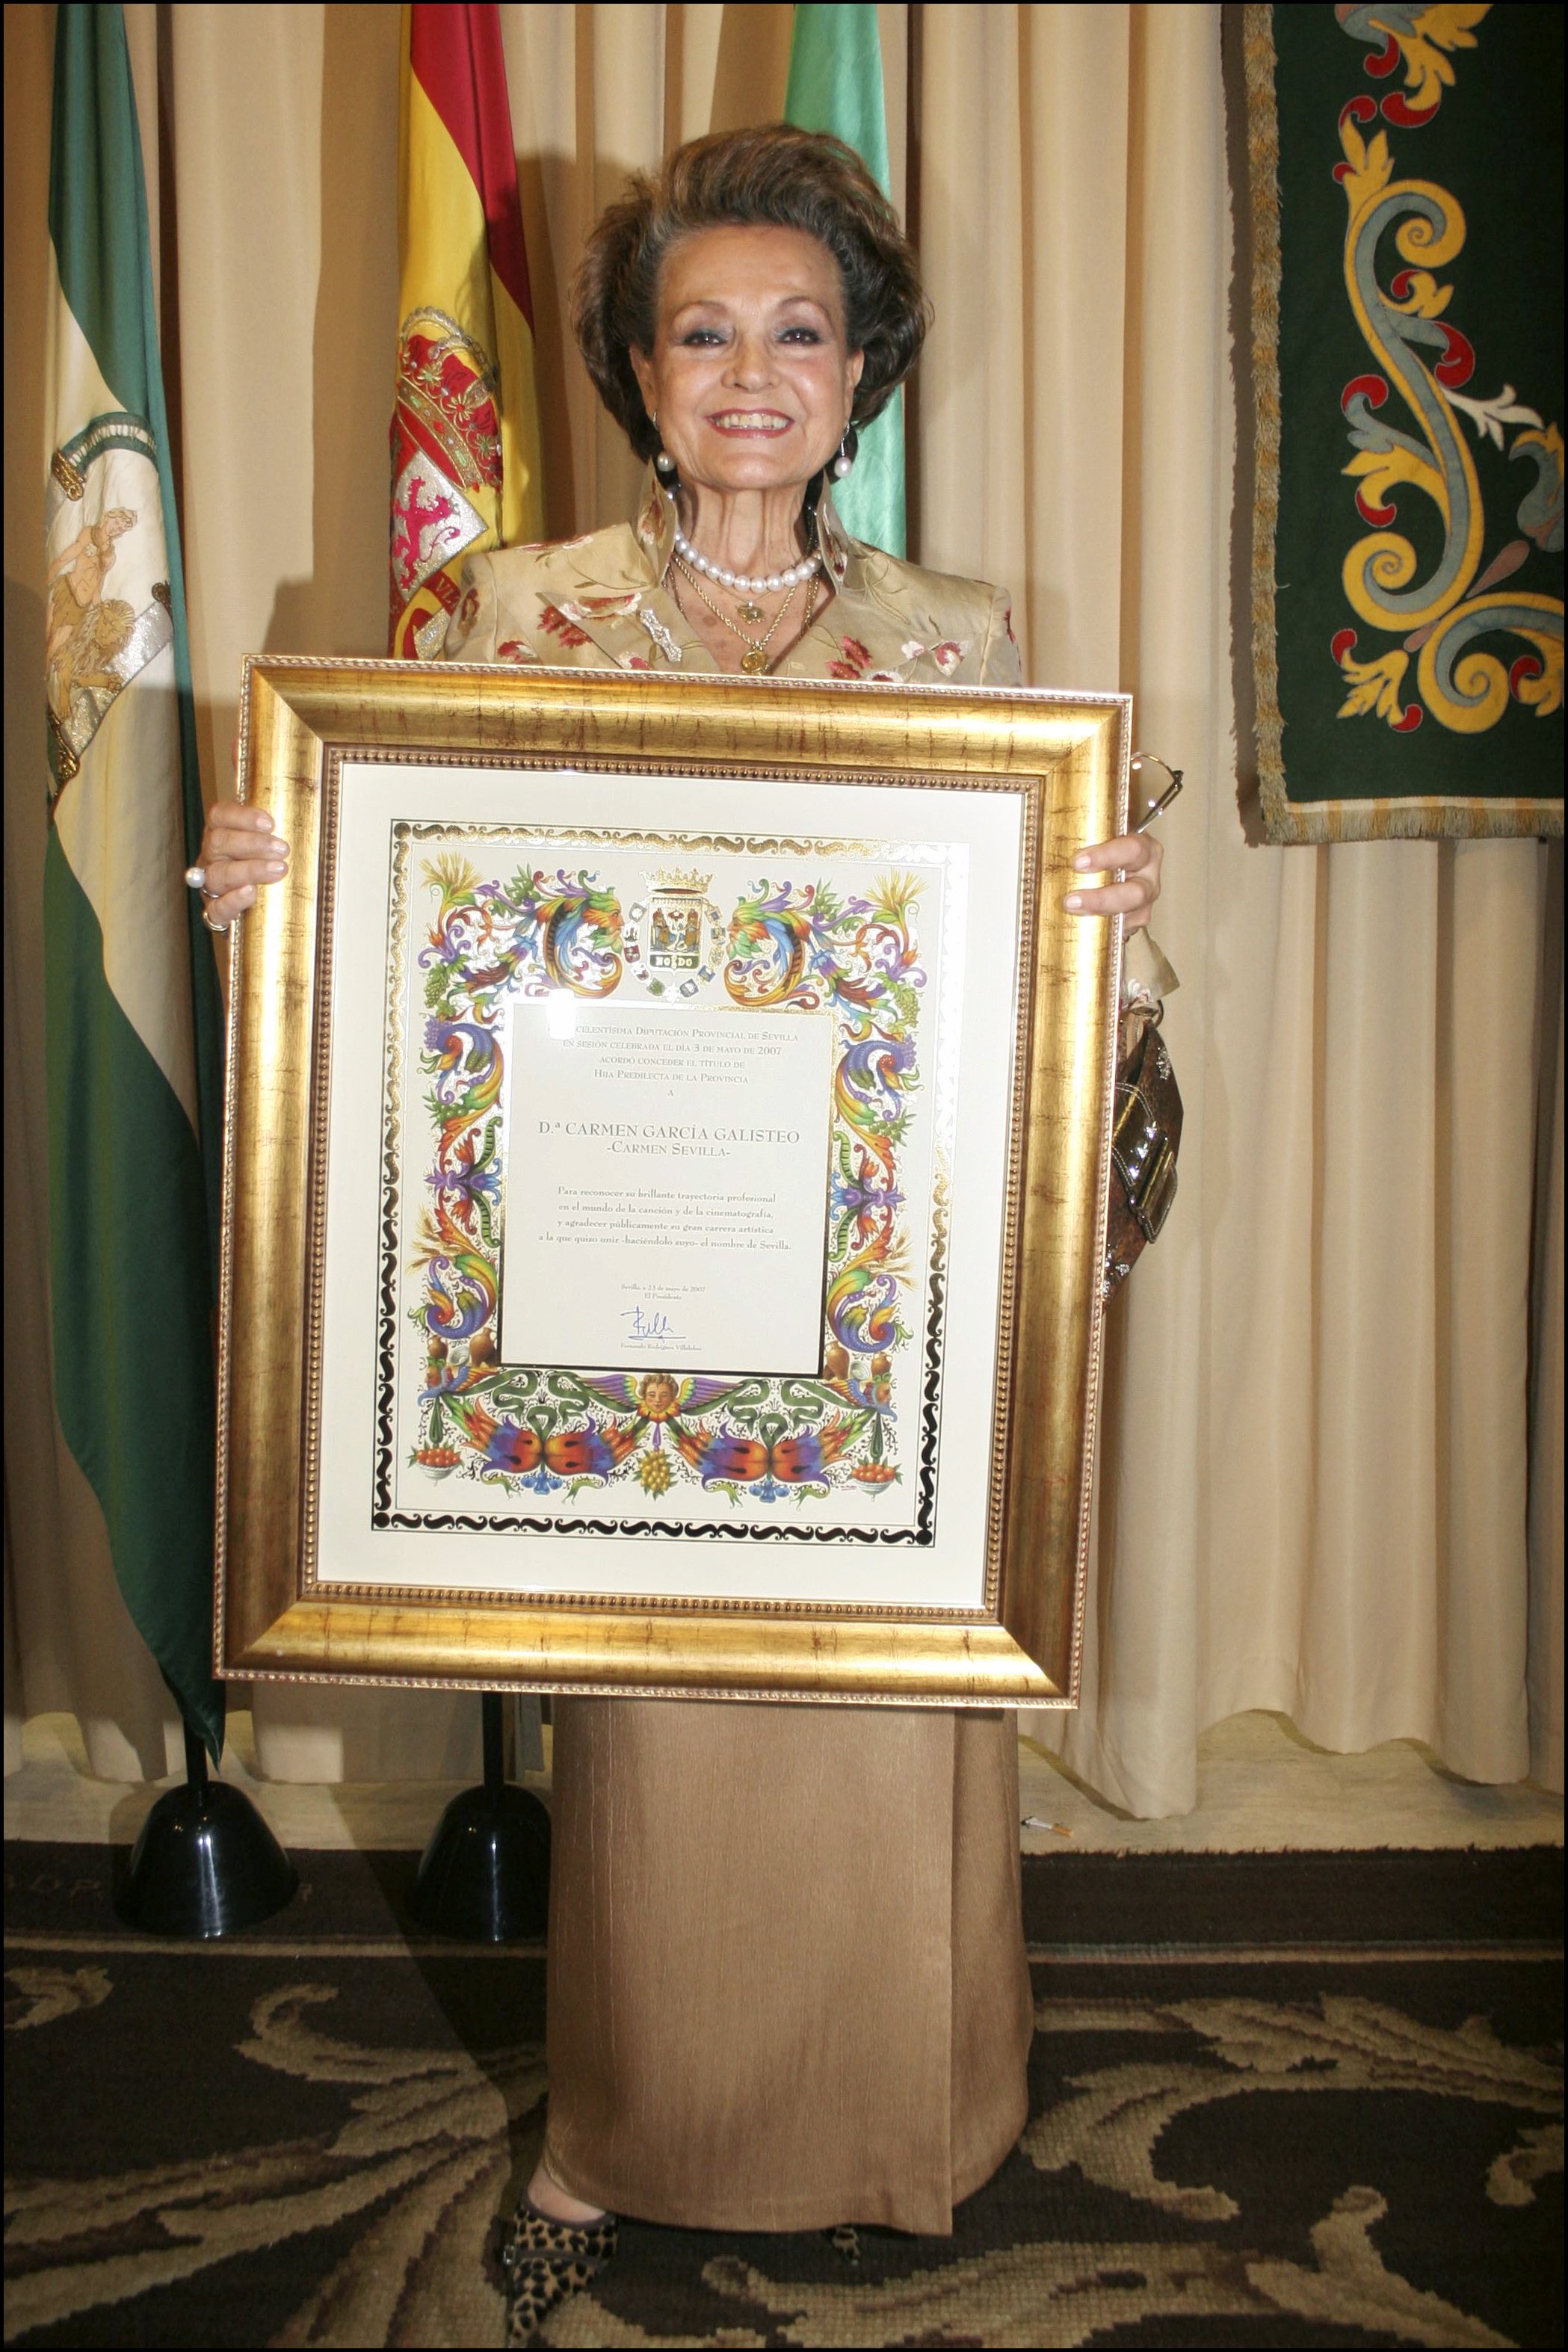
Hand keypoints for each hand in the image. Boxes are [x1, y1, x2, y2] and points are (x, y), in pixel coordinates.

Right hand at [194, 797, 288, 927]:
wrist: (257, 914)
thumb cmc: (267, 867)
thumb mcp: (270, 845)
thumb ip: (276, 831)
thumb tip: (304, 820)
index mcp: (219, 833)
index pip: (219, 815)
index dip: (242, 816)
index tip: (270, 824)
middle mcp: (210, 857)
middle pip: (219, 842)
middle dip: (253, 844)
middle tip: (283, 849)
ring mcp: (209, 884)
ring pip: (218, 873)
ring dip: (250, 869)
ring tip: (279, 870)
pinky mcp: (214, 911)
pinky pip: (216, 908)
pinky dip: (233, 900)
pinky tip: (250, 892)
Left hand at [1062, 830, 1162, 932]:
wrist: (1117, 862)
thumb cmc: (1105, 846)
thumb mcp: (1098, 835)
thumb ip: (1082, 835)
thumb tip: (1040, 836)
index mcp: (1144, 847)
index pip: (1132, 849)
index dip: (1106, 856)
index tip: (1078, 863)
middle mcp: (1149, 875)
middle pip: (1135, 892)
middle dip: (1101, 899)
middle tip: (1070, 901)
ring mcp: (1146, 900)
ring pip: (1132, 915)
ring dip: (1100, 917)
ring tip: (1072, 913)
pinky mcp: (1137, 918)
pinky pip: (1124, 929)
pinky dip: (1104, 929)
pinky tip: (1084, 927)